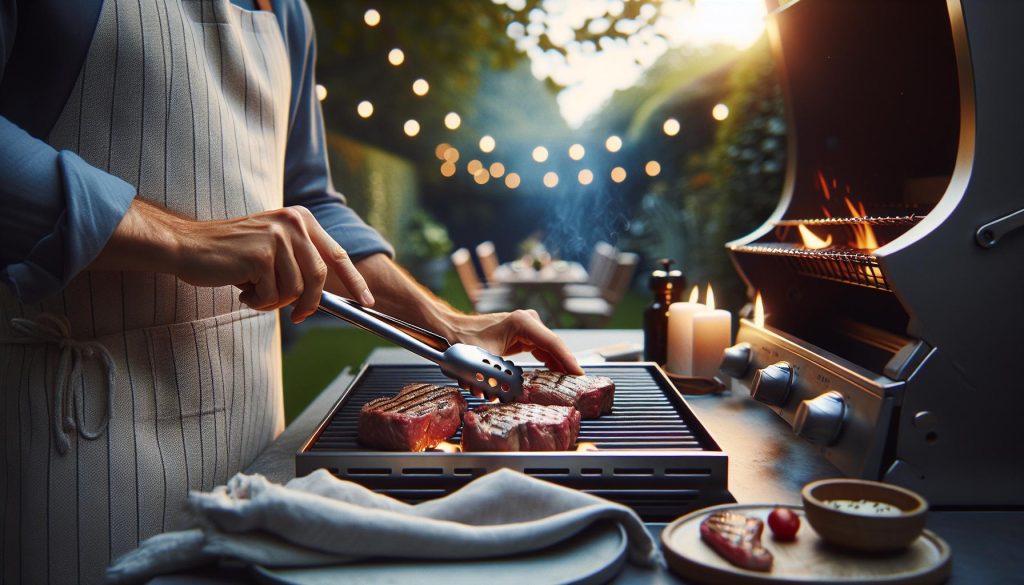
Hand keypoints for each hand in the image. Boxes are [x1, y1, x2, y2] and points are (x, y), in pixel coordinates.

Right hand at [176, 206, 372, 321]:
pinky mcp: (261, 256)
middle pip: (319, 278)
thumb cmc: (229, 254)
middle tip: (298, 316)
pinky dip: (258, 301)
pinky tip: (243, 289)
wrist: (187, 246)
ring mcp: (277, 237)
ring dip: (275, 301)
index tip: (367, 302)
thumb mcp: (272, 250)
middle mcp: (293, 223)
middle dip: (309, 303)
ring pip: (295, 290)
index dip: (355, 281)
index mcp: (300, 219)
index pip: (336, 254)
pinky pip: (273, 296)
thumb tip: (327, 297)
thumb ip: (300, 264)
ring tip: (254, 290)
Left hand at [452, 309, 583, 374]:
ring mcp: (526, 326)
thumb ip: (499, 377)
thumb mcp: (483, 362)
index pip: (553, 344)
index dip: (568, 361)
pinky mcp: (522, 333)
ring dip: (559, 365)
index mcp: (522, 323)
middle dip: (567, 365)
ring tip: (571, 383)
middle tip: (579, 385)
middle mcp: (527, 321)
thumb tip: (511, 395)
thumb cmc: (463, 341)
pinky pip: (541, 349)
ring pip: (549, 348)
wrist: (450, 330)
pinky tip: (555, 374)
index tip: (580, 376)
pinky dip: (549, 361)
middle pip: (554, 346)